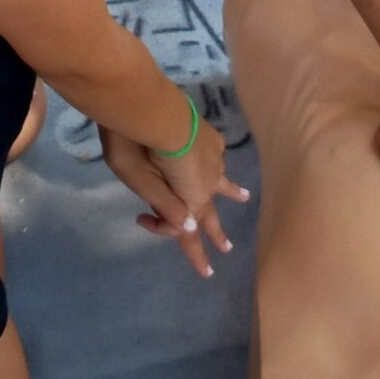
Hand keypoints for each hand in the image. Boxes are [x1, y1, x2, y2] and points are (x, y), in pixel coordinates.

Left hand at [103, 111, 249, 279]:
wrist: (151, 104)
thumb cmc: (135, 146)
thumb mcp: (139, 182)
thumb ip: (164, 204)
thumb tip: (189, 228)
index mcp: (188, 198)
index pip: (190, 235)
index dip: (198, 256)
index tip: (207, 274)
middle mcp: (207, 181)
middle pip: (211, 211)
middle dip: (217, 232)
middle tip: (228, 248)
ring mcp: (212, 157)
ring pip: (222, 181)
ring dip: (231, 193)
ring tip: (244, 198)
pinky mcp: (210, 137)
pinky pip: (216, 157)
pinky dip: (217, 163)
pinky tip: (218, 159)